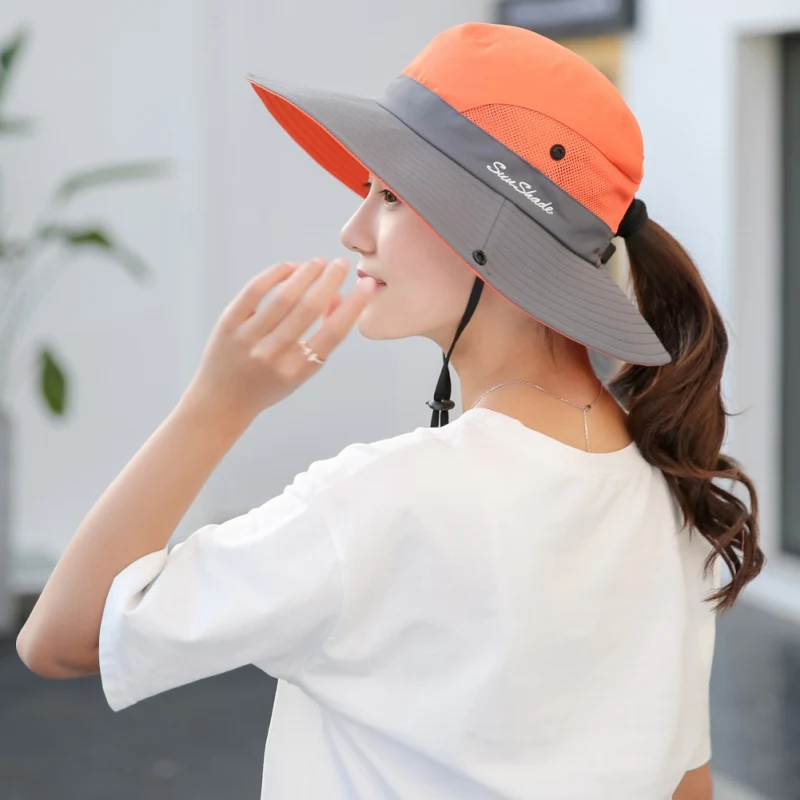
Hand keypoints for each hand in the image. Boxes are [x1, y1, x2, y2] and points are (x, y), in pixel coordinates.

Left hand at [184, 257, 378, 423]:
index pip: (332, 333)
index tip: (366, 285)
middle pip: (308, 309)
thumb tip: (336, 297)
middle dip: (330, 281)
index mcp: (297, 370)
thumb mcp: (300, 372)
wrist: (222, 401)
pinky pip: (254, 291)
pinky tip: (290, 267)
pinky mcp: (228, 324)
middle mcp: (273, 354)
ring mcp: (248, 338)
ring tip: (319, 262)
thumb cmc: (268, 385)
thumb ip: (320, 340)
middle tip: (341, 264)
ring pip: (283, 297)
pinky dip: (276, 275)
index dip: (353, 306)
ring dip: (306, 274)